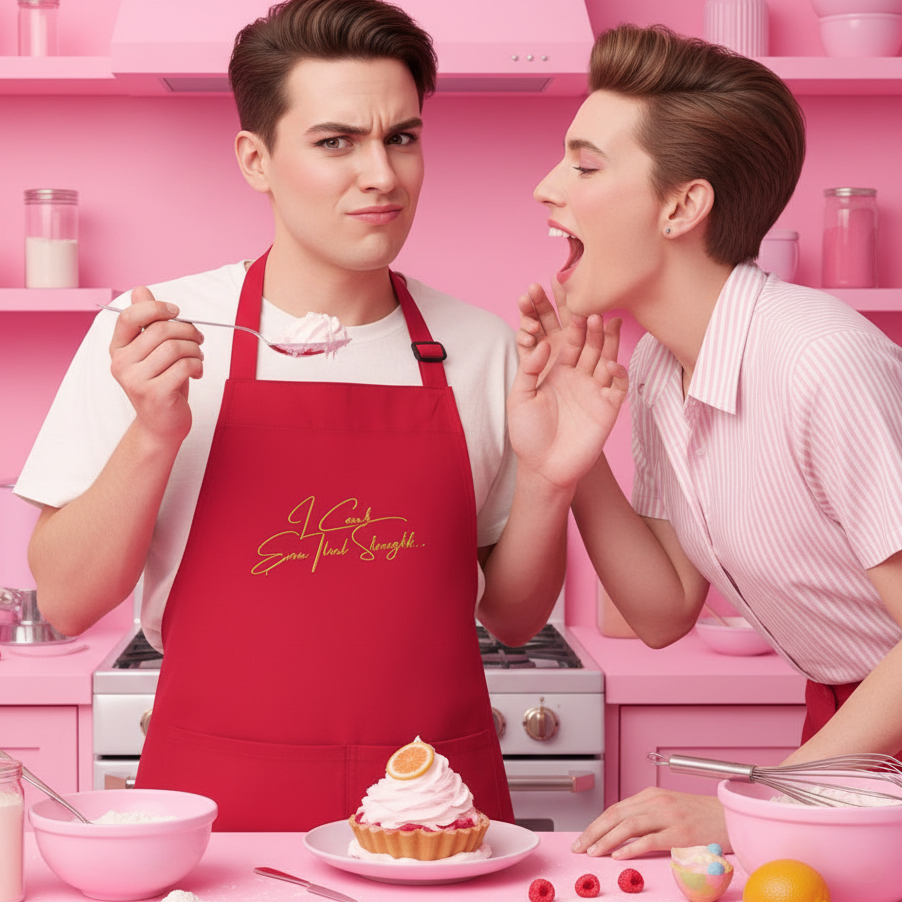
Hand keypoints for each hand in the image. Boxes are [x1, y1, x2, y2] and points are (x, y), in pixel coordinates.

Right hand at [108, 287, 204, 445]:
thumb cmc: (161, 384)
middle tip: (198, 340)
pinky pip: (184, 366)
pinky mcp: (154, 394)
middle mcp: (121, 363)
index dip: (156, 308)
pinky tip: (196, 372)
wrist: (161, 425)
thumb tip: (140, 290)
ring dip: (195, 350)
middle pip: (160, 330)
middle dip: (187, 331)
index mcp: (118, 348)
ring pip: (174, 348)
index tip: (176, 311)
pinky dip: (197, 365)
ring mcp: (135, 380)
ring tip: (198, 358)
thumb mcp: (153, 352)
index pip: (129, 316)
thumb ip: (146, 322)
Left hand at [508, 283, 626, 491]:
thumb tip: (542, 343)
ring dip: (608, 342)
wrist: (544, 468)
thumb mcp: (520, 398)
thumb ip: (529, 370)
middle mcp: (577, 375)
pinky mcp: (608, 407)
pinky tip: (610, 365)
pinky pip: (619, 385)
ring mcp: (594, 389)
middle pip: (588, 344)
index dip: (567, 322)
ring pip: (606, 358)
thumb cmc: (528, 434)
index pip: (564, 339)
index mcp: (555, 370)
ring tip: (607, 323)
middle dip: (589, 326)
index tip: (566, 302)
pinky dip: (618, 373)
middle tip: (590, 308)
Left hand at [571, 788, 730, 859]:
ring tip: (593, 852)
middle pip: (616, 815)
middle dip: (594, 831)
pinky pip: (650, 840)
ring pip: (628, 825)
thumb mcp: (669, 809)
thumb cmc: (701, 816)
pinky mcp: (680, 833)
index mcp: (651, 795)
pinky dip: (631, 847)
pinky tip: (619, 855)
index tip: (583, 837)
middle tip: (579, 846)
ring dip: (606, 839)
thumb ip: (647, 816)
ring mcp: (668, 816)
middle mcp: (656, 802)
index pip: (615, 809)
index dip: (596, 824)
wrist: (731, 816)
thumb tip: (621, 833)